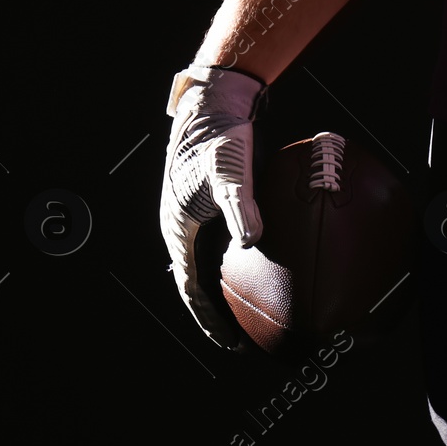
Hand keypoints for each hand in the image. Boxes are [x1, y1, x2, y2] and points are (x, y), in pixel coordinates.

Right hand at [159, 64, 266, 348]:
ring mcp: (197, 218)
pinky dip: (239, 264)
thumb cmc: (219, 136)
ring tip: (255, 312)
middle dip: (219, 313)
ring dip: (227, 291)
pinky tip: (268, 267)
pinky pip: (224, 245)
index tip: (231, 343)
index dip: (210, 319)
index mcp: (179, 229)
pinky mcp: (213, 206)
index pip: (191, 289)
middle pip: (199, 284)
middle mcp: (184, 229)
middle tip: (246, 338)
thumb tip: (252, 240)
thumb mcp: (230, 171)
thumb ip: (241, 205)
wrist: (215, 102)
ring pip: (210, 266)